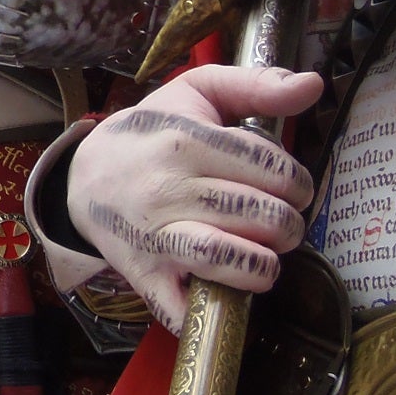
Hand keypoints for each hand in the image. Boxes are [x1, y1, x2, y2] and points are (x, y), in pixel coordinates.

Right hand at [65, 64, 322, 333]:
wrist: (82, 176)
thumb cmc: (151, 132)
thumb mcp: (196, 93)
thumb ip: (256, 84)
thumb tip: (313, 84)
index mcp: (186, 139)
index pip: (273, 168)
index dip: (299, 182)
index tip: (293, 188)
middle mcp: (169, 187)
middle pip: (263, 215)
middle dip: (289, 225)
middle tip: (282, 223)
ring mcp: (154, 235)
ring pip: (230, 258)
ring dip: (265, 264)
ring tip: (265, 255)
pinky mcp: (144, 274)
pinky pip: (184, 307)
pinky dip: (213, 310)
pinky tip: (227, 295)